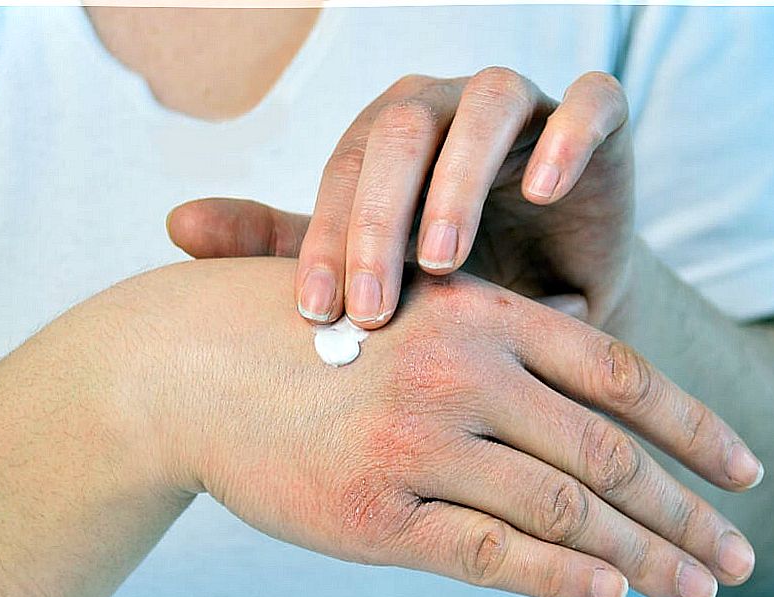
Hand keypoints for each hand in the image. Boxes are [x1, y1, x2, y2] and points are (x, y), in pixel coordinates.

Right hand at [116, 257, 760, 596]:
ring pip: (562, 511)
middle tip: (739, 555)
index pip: (619, 374)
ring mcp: (418, 442)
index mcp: (477, 313)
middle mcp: (459, 372)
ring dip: (644, 558)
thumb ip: (501, 314)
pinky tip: (607, 596)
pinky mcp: (376, 512)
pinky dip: (558, 577)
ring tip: (698, 590)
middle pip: (608, 452)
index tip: (743, 472)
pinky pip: (490, 551)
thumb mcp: (410, 297)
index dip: (693, 428)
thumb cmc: (309, 329)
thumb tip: (584, 324)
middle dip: (686, 511)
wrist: (191, 366)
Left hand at [167, 68, 631, 327]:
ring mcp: (524, 112)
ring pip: (486, 106)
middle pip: (403, 131)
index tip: (320, 316)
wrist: (556, 299)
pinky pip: (591, 104)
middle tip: (373, 306)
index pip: (348, 173)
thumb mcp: (373, 271)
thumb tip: (175, 225)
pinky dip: (568, 137)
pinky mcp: (598, 126)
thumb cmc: (459, 285)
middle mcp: (449, 111)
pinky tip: (542, 193)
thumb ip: (287, 245)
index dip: (330, 240)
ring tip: (443, 263)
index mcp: (391, 140)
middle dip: (382, 219)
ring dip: (458, 182)